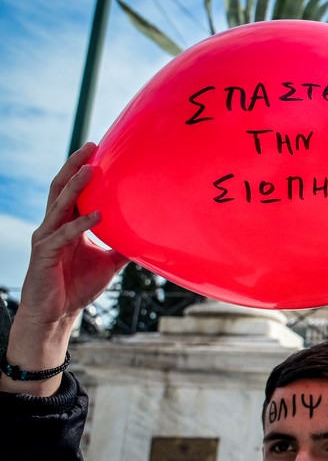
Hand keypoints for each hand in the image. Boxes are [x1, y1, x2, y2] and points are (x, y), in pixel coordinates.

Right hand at [20, 145, 126, 325]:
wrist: (56, 315)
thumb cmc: (77, 286)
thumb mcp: (108, 262)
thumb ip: (123, 246)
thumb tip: (149, 237)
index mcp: (67, 224)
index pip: (73, 191)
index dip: (82, 170)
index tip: (99, 150)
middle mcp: (54, 226)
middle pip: (61, 188)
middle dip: (74, 166)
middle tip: (91, 146)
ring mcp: (47, 238)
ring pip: (60, 204)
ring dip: (76, 186)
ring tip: (91, 168)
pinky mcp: (45, 254)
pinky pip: (64, 234)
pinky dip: (82, 223)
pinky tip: (99, 215)